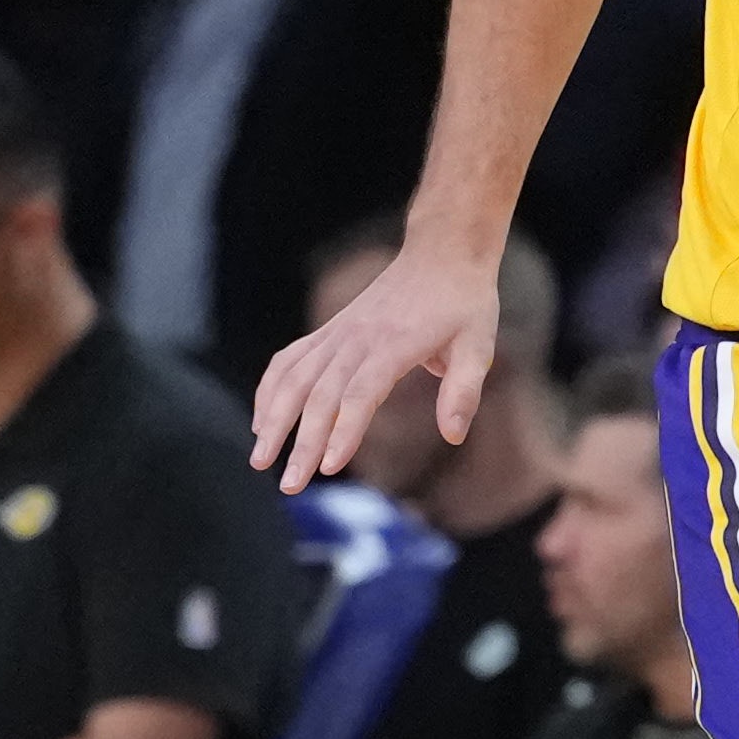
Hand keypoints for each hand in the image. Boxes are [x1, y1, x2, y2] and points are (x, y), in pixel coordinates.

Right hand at [252, 239, 505, 485]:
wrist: (441, 253)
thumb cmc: (463, 304)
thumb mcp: (478, 345)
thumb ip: (464, 390)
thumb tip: (453, 436)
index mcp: (393, 345)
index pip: (359, 395)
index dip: (342, 431)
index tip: (328, 467)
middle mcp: (356, 339)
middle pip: (318, 395)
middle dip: (299, 442)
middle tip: (289, 485)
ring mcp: (338, 333)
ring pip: (293, 378)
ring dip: (272, 419)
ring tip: (260, 460)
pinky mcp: (329, 331)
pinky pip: (289, 359)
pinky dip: (270, 388)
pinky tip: (262, 421)